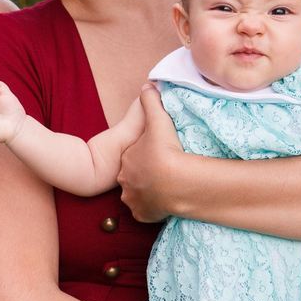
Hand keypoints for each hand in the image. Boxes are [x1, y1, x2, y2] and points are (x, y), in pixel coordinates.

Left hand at [118, 84, 184, 222]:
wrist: (175, 184)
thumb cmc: (165, 151)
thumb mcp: (158, 121)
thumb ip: (151, 102)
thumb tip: (148, 85)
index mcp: (127, 160)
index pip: (135, 155)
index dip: (147, 153)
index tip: (160, 153)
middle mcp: (126, 182)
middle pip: (137, 176)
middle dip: (147, 174)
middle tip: (164, 171)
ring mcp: (133, 200)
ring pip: (141, 194)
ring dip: (150, 191)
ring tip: (166, 188)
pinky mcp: (142, 215)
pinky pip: (147, 211)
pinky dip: (153, 207)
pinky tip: (164, 202)